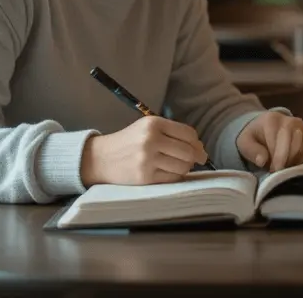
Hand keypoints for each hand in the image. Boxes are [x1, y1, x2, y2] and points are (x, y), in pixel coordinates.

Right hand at [80, 116, 208, 185]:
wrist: (102, 158)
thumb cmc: (129, 143)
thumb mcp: (147, 128)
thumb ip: (172, 134)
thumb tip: (201, 150)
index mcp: (153, 123)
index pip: (188, 133)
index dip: (196, 143)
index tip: (198, 149)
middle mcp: (151, 139)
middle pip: (188, 151)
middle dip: (194, 157)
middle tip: (192, 161)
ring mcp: (147, 159)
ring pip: (183, 166)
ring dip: (184, 168)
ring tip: (175, 166)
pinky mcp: (145, 176)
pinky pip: (172, 178)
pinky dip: (174, 177)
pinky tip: (167, 173)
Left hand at [236, 112, 302, 171]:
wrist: (266, 128)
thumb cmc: (256, 137)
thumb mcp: (245, 142)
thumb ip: (252, 150)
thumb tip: (263, 160)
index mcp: (274, 120)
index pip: (282, 140)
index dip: (278, 159)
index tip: (273, 171)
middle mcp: (294, 121)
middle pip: (298, 145)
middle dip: (290, 162)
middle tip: (282, 172)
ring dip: (302, 162)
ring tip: (291, 167)